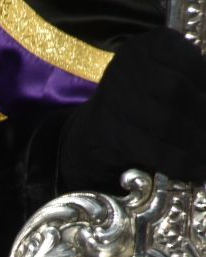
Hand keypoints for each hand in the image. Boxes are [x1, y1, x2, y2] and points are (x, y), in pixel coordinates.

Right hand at [59, 28, 205, 191]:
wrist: (102, 126)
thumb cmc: (153, 96)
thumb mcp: (175, 73)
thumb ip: (199, 82)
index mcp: (150, 44)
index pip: (189, 62)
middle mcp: (126, 67)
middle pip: (175, 91)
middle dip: (203, 114)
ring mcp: (114, 101)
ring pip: (165, 122)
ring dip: (198, 142)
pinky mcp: (111, 134)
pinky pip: (153, 150)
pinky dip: (182, 163)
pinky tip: (200, 170)